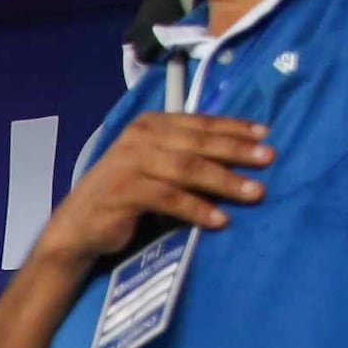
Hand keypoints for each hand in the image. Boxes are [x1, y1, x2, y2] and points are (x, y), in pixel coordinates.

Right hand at [36, 113, 272, 272]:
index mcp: (151, 124)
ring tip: (255, 192)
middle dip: (237, 151)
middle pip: (198, 142)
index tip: (266, 134)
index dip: (234, 127)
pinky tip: (219, 219)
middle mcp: (140, 138)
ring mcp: (129, 163)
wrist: (79, 224)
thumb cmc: (125, 195)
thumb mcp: (155, 165)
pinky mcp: (124, 191)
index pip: (200, 122)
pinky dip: (197, 208)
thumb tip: (241, 153)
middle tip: (268, 159)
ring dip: (224, 181)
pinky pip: (168, 198)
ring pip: (187, 168)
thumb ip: (185, 154)